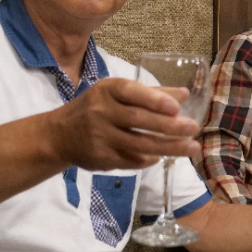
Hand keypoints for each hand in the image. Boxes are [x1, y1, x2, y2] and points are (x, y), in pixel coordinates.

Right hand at [45, 78, 201, 170]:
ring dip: (168, 147)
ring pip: (138, 144)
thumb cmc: (95, 108)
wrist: (58, 135)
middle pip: (138, 120)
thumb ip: (151, 94)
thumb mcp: (116, 94)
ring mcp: (99, 136)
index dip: (154, 99)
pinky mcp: (99, 157)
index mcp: (106, 90)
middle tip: (193, 129)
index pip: (131, 92)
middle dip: (169, 126)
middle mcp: (100, 111)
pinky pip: (130, 160)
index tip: (177, 107)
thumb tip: (184, 94)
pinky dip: (148, 159)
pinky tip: (162, 157)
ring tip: (191, 148)